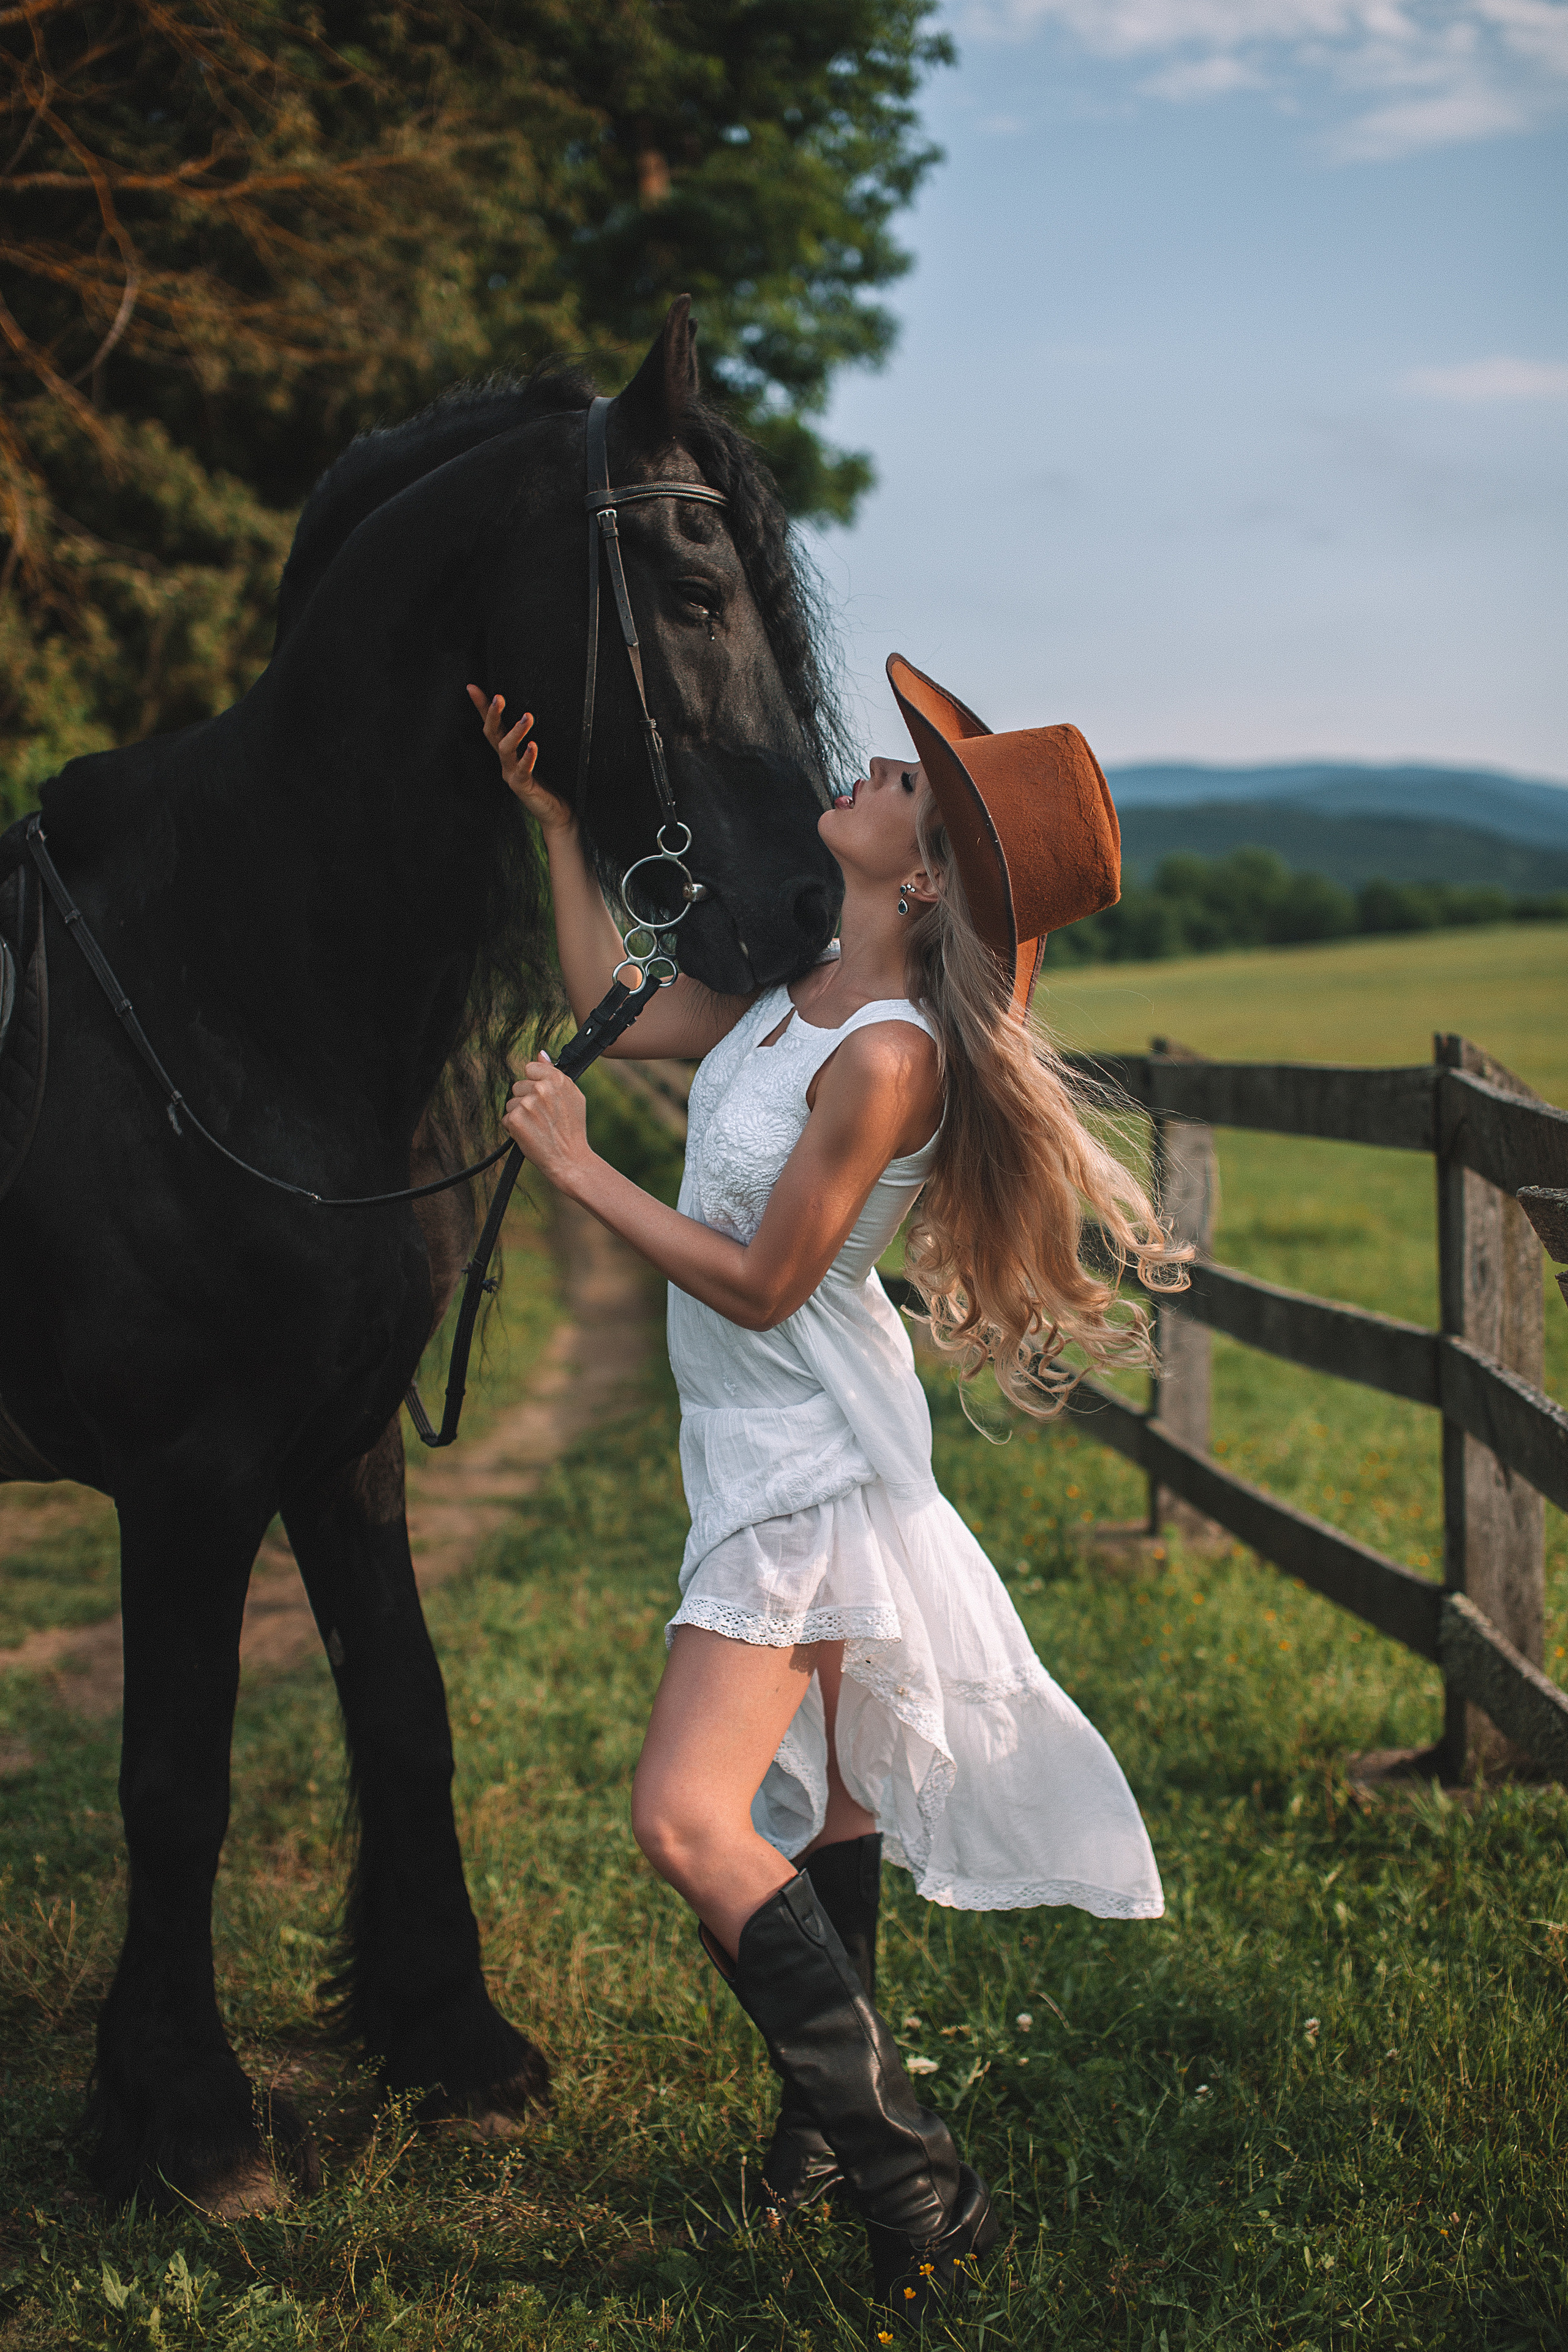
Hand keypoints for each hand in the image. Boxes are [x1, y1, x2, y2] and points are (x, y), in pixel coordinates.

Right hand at [467, 685, 573, 834]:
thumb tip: (528, 712)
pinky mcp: (523, 787)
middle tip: (498, 697)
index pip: (491, 725)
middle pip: (492, 735)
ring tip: (527, 717)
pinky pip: (522, 771)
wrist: (553, 811)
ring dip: (515, 732)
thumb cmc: (545, 781)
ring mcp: (512, 774)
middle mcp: (505, 761)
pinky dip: (527, 758)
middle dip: (492, 715)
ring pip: (506, 750)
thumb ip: (528, 738)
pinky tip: (533, 746)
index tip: (472, 687)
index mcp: (507, 752)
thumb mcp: (534, 755)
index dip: (482, 707)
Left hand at [501, 1055, 592, 1183]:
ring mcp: (527, 1104)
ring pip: (511, 1102)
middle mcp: (541, 1089)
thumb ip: (554, 1072)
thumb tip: (540, 1053)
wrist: (569, 1158)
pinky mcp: (515, 1120)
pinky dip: (514, 1128)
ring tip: (537, 1127)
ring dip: (520, 1114)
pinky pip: (506, 1118)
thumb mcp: (573, 1096)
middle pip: (518, 1086)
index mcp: (557, 1079)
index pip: (530, 1068)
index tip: (542, 1097)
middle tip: (542, 1117)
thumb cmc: (572, 1128)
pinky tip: (530, 1134)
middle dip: (526, 1100)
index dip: (534, 1083)